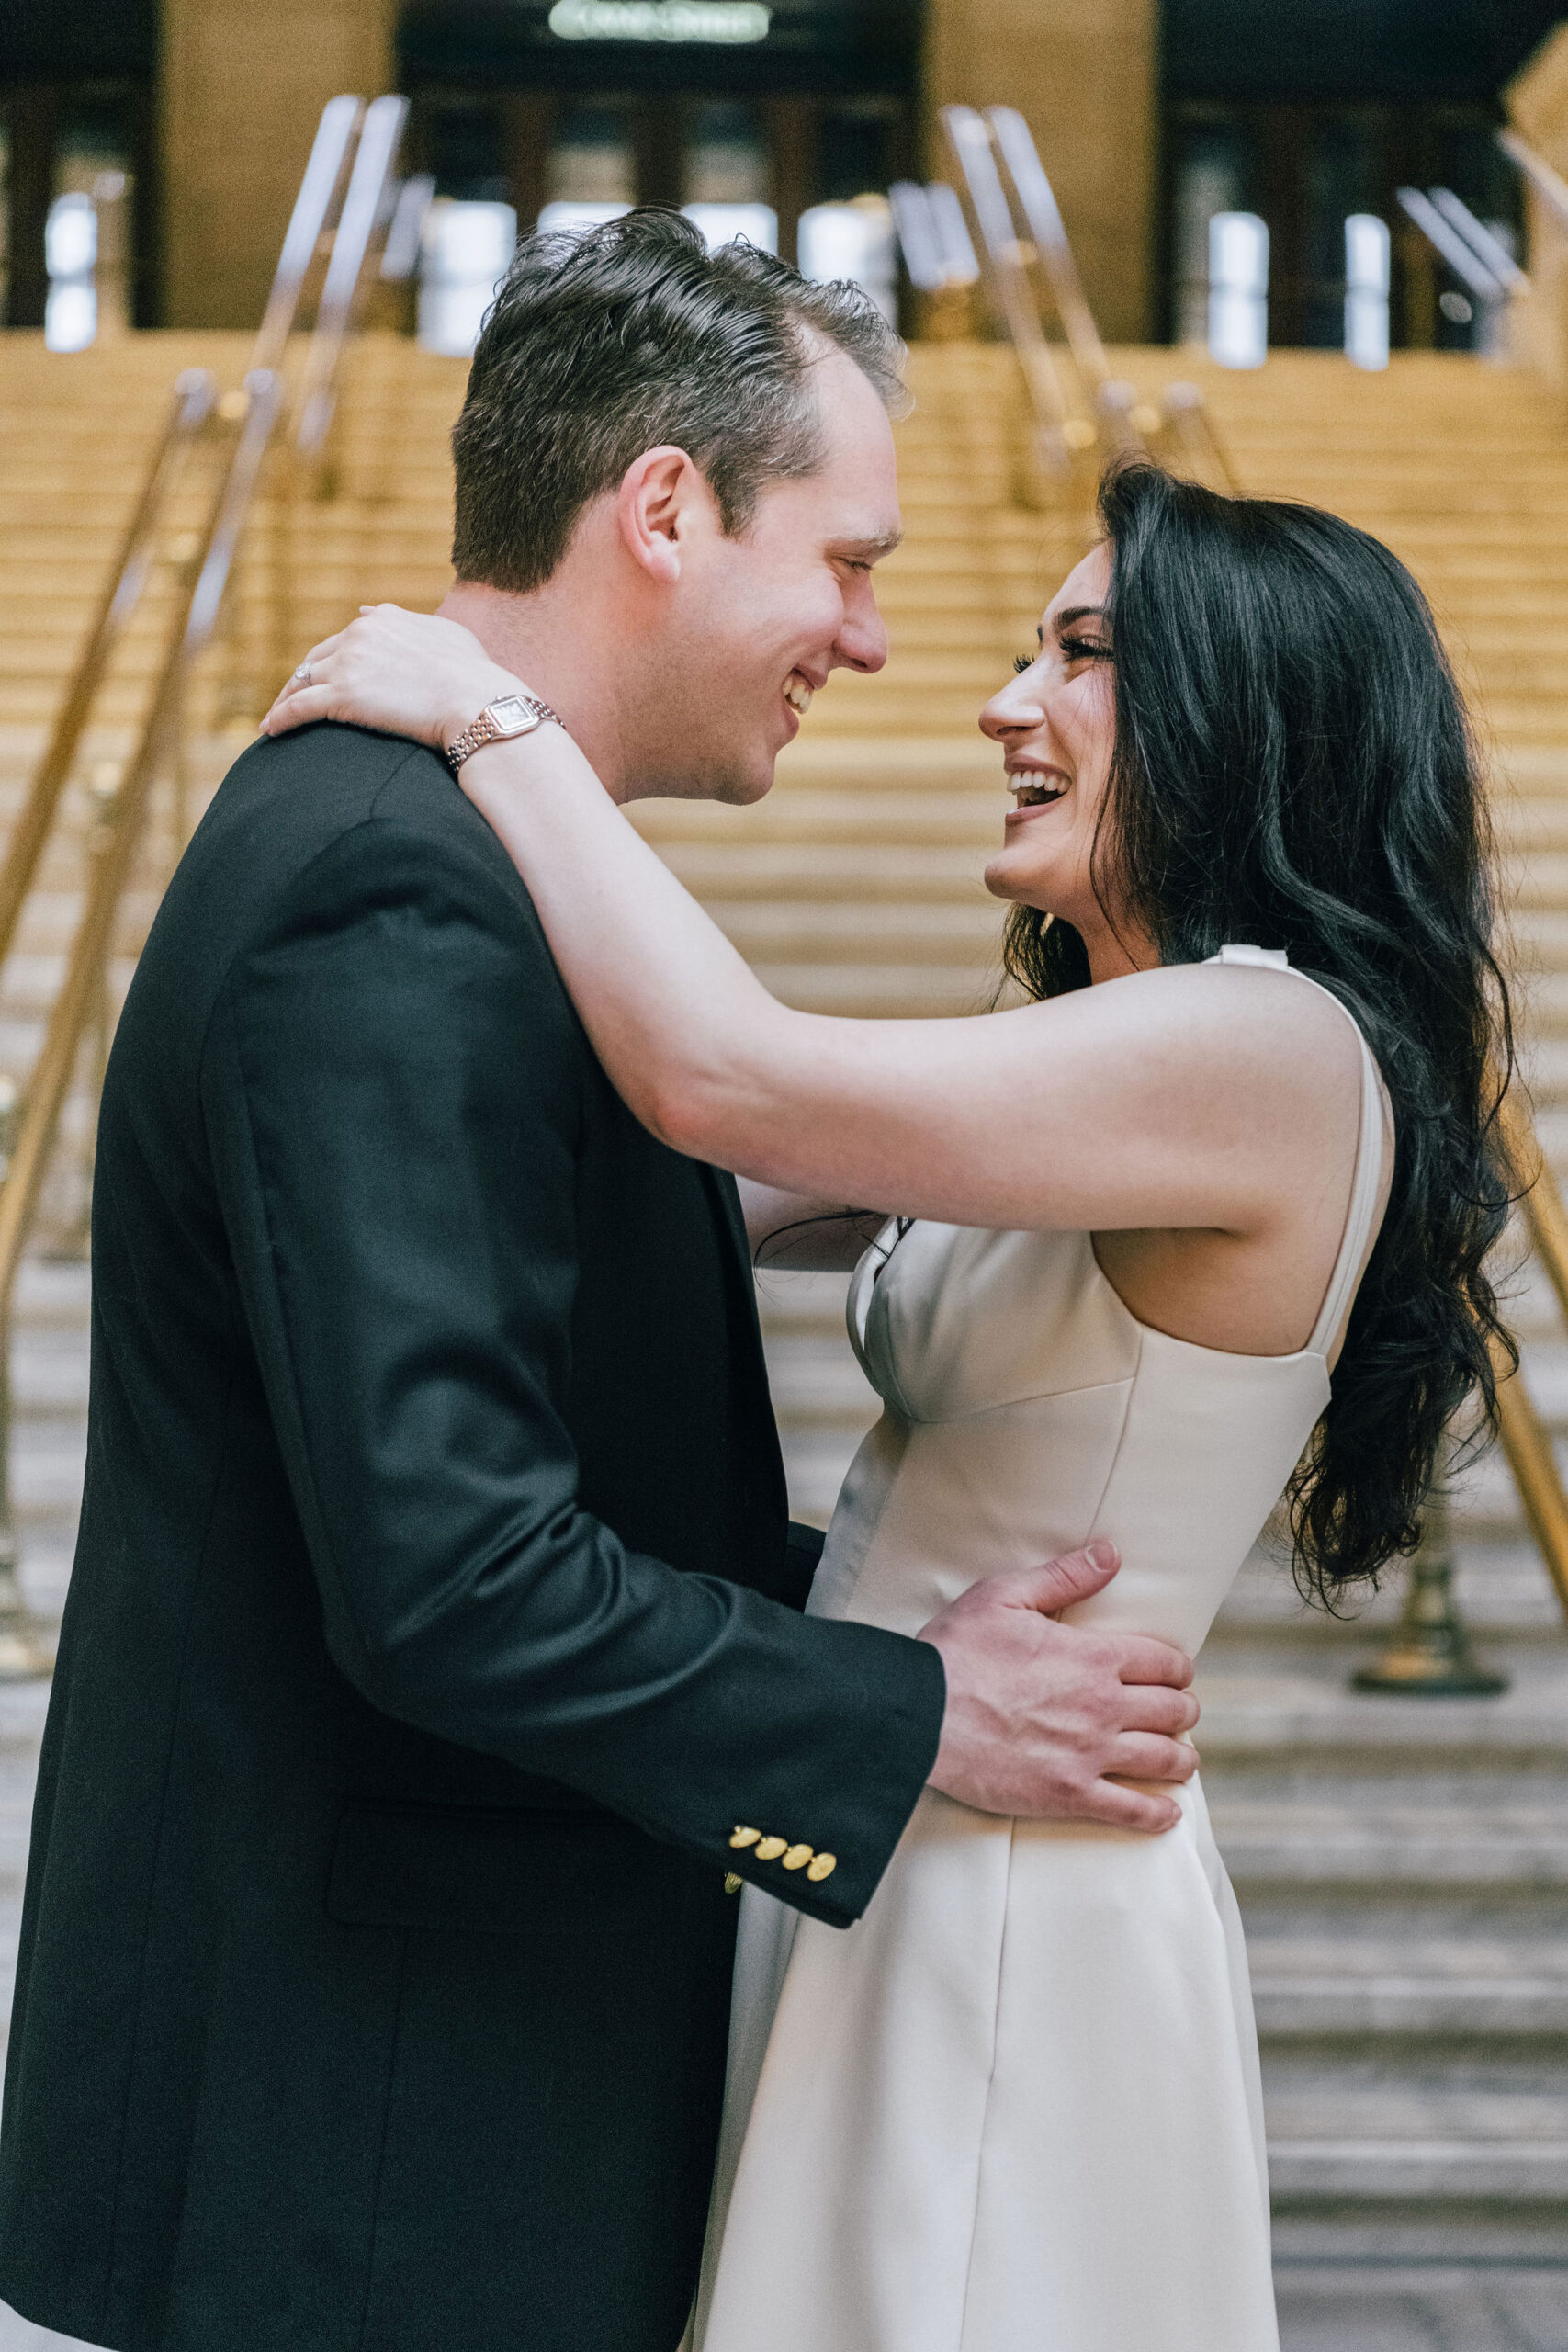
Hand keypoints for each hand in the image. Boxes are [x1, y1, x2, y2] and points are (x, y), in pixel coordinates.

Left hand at [261, 605, 523, 757]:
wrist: (476, 700)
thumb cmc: (473, 674)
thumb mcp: (444, 631)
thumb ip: (406, 618)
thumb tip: (369, 608)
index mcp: (382, 619)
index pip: (343, 639)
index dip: (330, 659)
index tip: (324, 675)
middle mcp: (359, 635)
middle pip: (316, 658)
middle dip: (301, 678)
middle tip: (291, 698)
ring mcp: (348, 665)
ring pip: (302, 681)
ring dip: (285, 699)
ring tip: (275, 718)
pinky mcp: (342, 696)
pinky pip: (299, 707)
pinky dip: (280, 718)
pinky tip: (269, 731)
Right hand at [917, 1541, 1198, 1833]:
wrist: (919, 1715)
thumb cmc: (955, 1652)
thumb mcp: (1005, 1596)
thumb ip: (1064, 1576)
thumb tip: (1110, 1555)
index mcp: (1093, 1656)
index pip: (1164, 1663)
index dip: (1177, 1669)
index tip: (1175, 1674)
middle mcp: (1104, 1706)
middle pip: (1174, 1712)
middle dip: (1184, 1710)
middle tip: (1179, 1713)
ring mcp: (1091, 1754)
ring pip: (1164, 1760)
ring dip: (1180, 1759)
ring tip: (1180, 1759)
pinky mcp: (1071, 1795)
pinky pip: (1132, 1811)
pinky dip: (1158, 1815)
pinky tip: (1168, 1813)